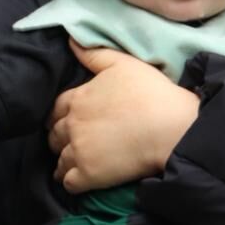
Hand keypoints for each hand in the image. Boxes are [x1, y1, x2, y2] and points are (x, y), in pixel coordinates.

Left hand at [47, 41, 199, 193]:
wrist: (171, 127)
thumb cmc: (150, 92)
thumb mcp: (123, 63)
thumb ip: (94, 54)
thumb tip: (70, 41)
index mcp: (78, 98)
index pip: (55, 108)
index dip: (59, 115)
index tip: (64, 120)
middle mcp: (73, 125)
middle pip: (53, 135)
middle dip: (58, 138)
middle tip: (69, 142)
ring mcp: (79, 151)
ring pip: (58, 160)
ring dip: (63, 161)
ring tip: (72, 164)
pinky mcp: (88, 175)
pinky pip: (68, 182)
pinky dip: (70, 182)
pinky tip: (78, 180)